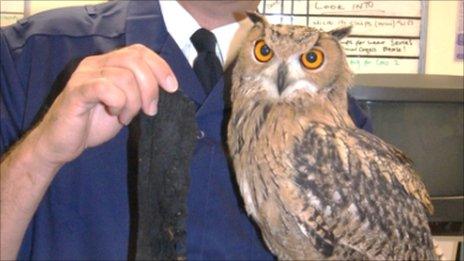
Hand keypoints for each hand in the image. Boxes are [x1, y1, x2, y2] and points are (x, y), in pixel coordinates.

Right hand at [31, 44, 177, 166]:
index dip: (160, 66)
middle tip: (150, 110)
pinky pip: (105, 88)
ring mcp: (84, 76)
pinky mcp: (77, 92)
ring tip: (126, 116)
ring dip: (133, 101)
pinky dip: (118, 102)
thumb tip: (166, 86)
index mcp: (107, 63)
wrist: (62, 144)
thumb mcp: (125, 104)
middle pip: (134, 60)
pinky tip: (115, 114)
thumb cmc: (92, 124)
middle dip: (150, 87)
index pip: (139, 51)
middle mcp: (95, 64)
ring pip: (123, 76)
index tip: (172, 87)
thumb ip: (140, 92)